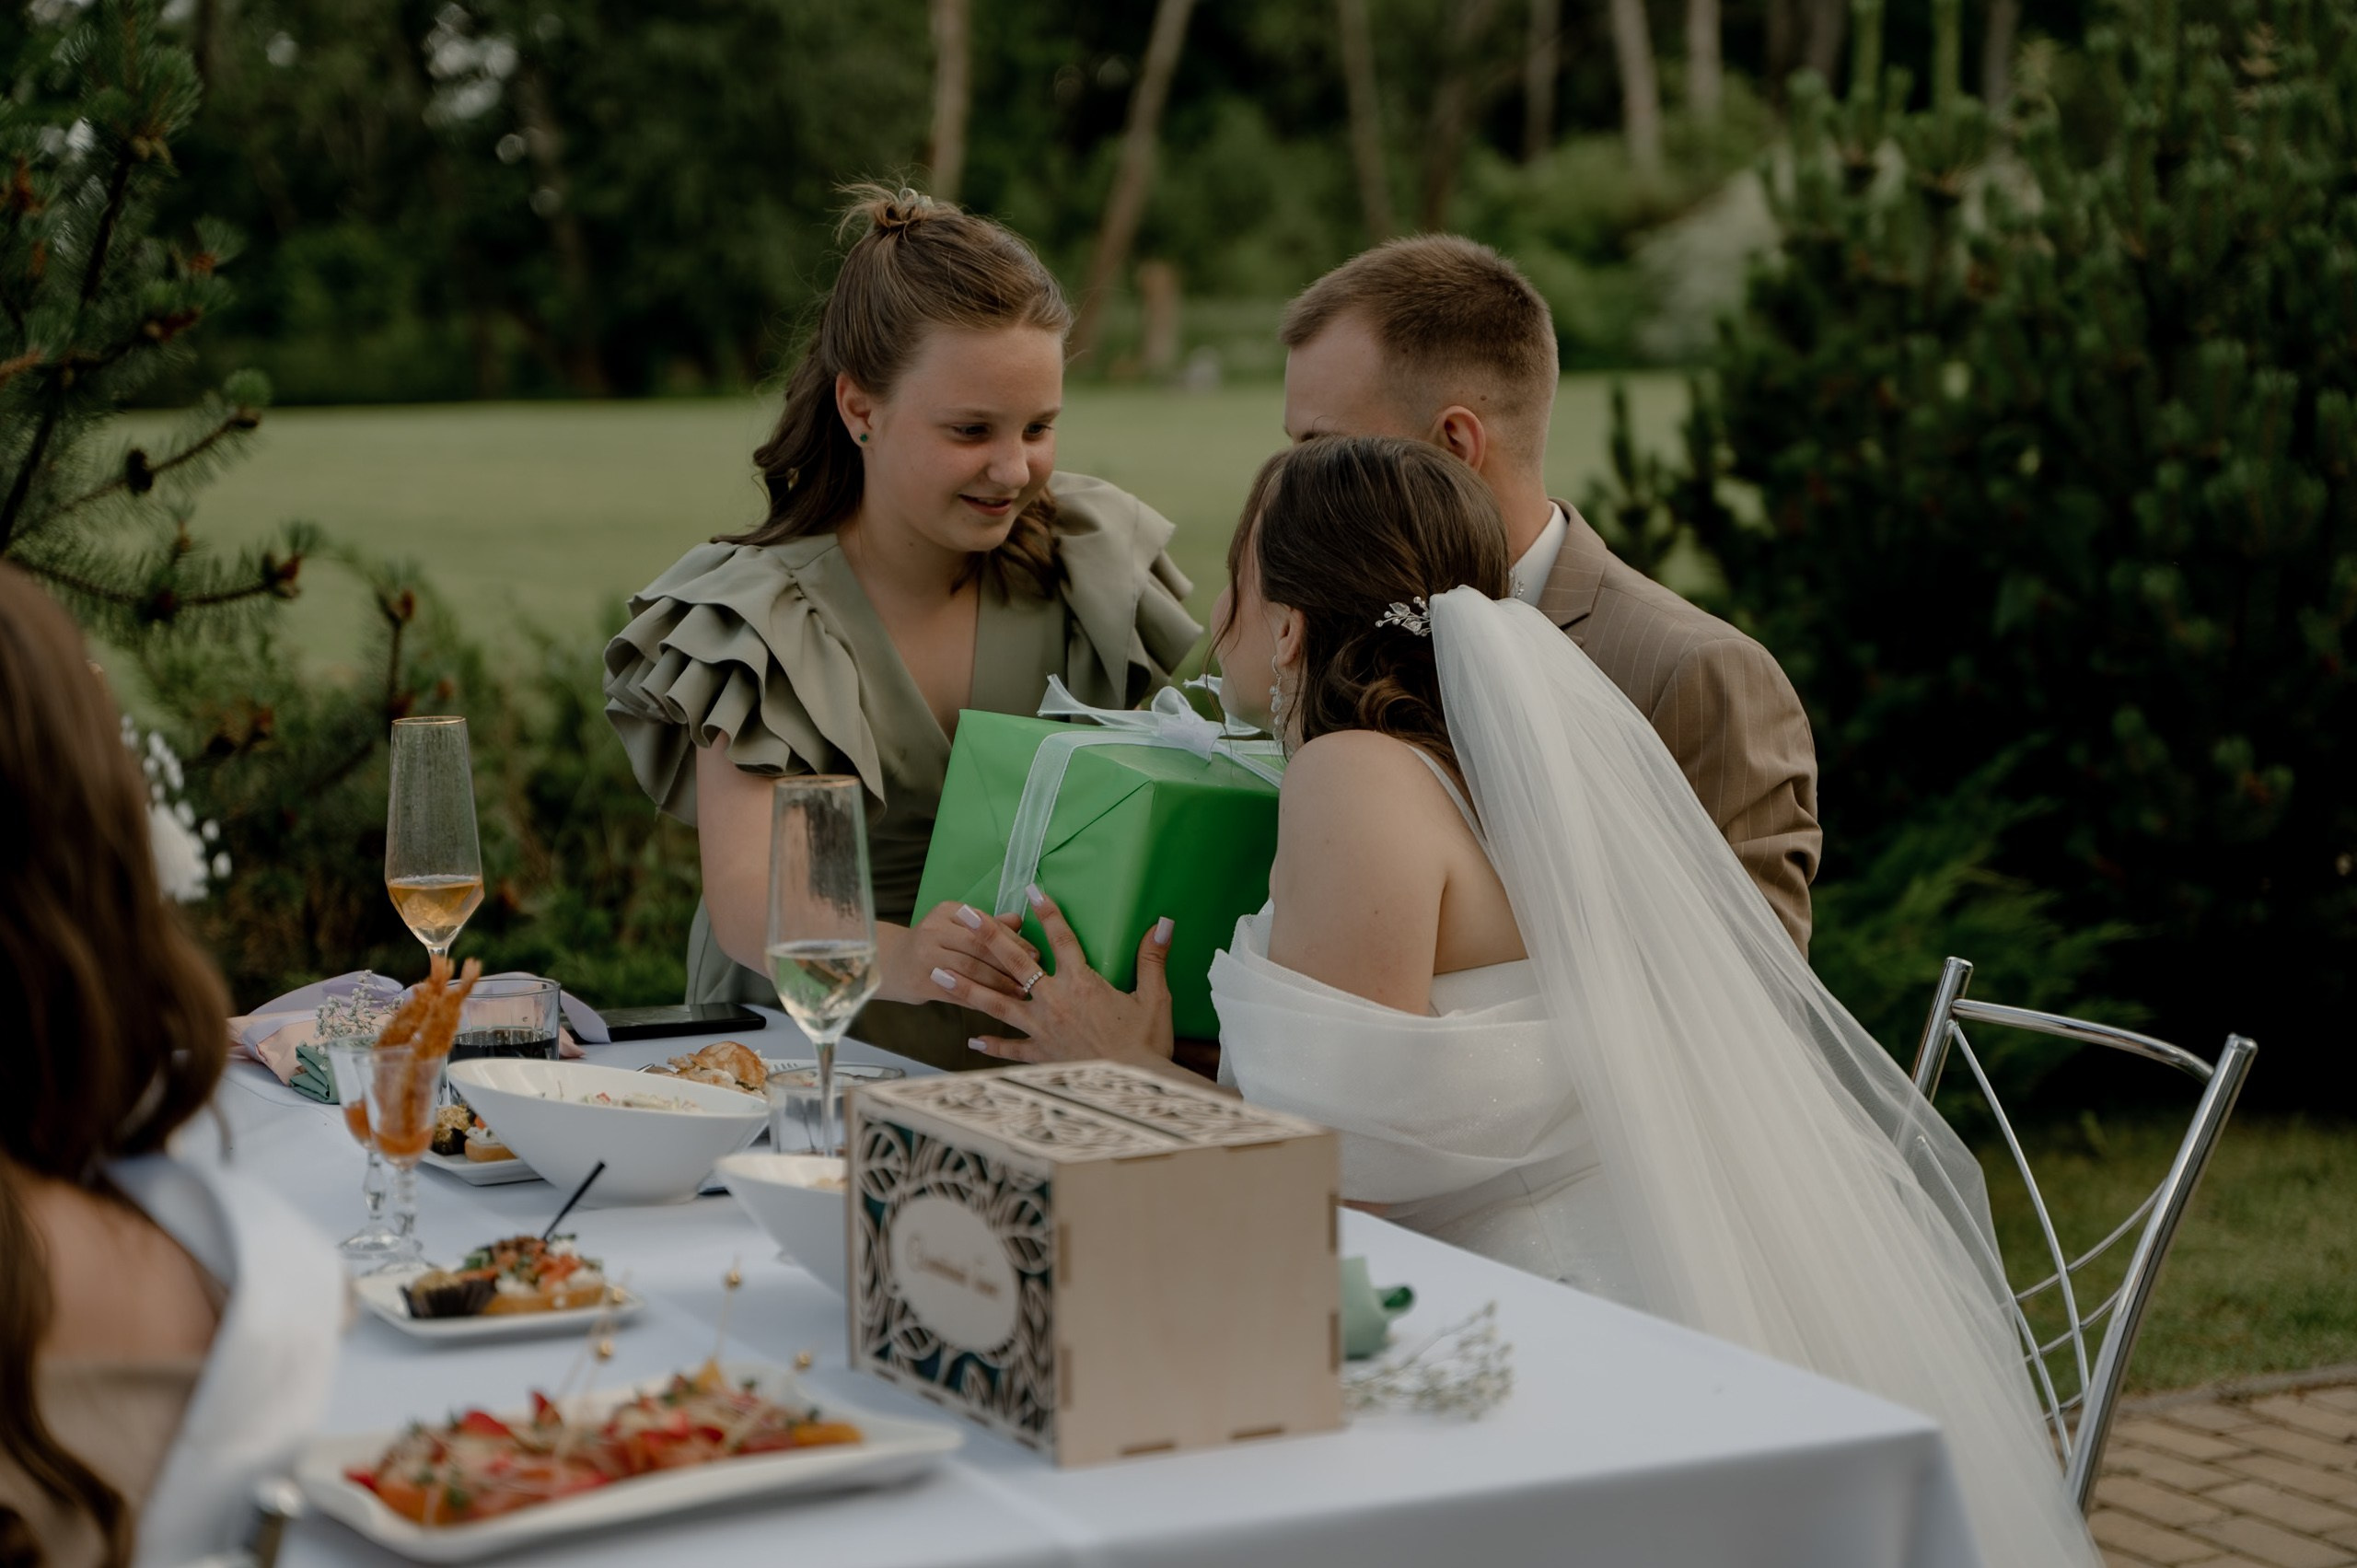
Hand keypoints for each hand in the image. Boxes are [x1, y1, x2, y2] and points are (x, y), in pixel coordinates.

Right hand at [876, 902, 1042, 1007]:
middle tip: (1034, 977)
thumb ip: (987, 925)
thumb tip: (1018, 921)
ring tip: (1020, 993)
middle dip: (1009, 963)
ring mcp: (925, 955)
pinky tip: (998, 1005)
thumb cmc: (934, 944)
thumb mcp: (956, 927)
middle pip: (979, 947)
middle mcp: (933, 929)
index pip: (986, 925)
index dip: (1013, 941)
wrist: (890, 963)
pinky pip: (958, 992)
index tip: (1036, 955)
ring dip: (999, 984)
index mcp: (947, 911)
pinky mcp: (921, 981)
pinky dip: (980, 999)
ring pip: (970, 970)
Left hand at [936, 885, 1175, 1066]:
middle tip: (964, 916)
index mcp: (1083, 983)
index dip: (1047, 912)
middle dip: (987, 935)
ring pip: (996, 1003)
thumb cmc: (1147, 1044)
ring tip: (938, 974)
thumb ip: (1152, 958)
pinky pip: (1011, 1050)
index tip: (1030, 890)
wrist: (1134, 1088)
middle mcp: (1055, 1001)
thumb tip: (1163, 922)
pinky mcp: (1041, 1055)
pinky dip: (991, 1046)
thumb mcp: (1155, 998)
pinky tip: (971, 1042)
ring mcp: (1042, 1029)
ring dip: (965, 987)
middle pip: (1014, 962)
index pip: (1061, 938)